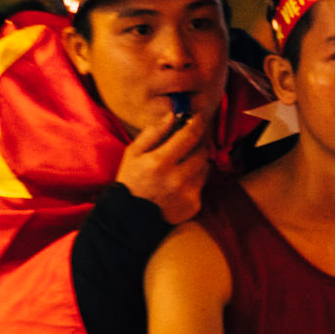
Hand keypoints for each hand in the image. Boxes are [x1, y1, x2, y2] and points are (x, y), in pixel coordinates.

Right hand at [116, 110, 211, 224]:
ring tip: (181, 165)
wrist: (130, 218)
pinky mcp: (193, 205)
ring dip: (197, 163)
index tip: (198, 118)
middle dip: (198, 144)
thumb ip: (153, 132)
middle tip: (190, 143)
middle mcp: (176, 178)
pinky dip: (194, 181)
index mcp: (159, 162)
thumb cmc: (131, 181)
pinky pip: (201, 185)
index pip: (188, 136)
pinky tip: (179, 184)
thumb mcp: (133, 153)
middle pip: (202, 152)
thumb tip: (172, 115)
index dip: (196, 123)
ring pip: (204, 168)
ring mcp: (187, 193)